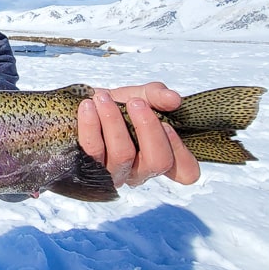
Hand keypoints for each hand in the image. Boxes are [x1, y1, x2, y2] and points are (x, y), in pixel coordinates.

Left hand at [77, 82, 200, 187]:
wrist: (82, 107)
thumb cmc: (115, 106)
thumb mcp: (140, 95)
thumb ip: (158, 95)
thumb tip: (173, 99)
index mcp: (159, 156)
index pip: (186, 172)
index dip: (182, 151)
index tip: (168, 124)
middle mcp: (140, 171)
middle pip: (157, 162)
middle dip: (148, 128)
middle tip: (136, 103)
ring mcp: (115, 174)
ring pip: (122, 155)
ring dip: (114, 121)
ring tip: (104, 98)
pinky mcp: (88, 169)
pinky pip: (92, 150)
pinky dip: (90, 125)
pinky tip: (88, 106)